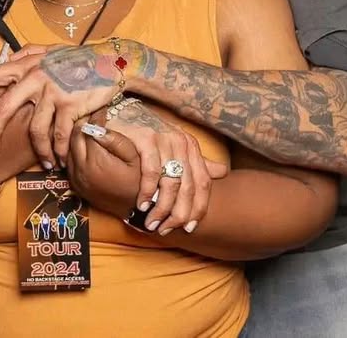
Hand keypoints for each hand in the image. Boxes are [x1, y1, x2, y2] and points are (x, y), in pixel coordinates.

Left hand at [0, 42, 130, 166]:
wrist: (111, 62)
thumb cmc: (79, 58)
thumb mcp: (51, 50)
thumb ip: (29, 53)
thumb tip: (9, 59)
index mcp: (28, 64)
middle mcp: (36, 76)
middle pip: (3, 108)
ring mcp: (53, 91)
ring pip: (35, 130)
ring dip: (38, 152)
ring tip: (44, 163)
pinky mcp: (70, 104)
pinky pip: (59, 135)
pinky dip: (59, 151)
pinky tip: (62, 159)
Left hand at [66, 121, 139, 218]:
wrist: (136, 211)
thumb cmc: (140, 181)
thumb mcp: (135, 157)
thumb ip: (115, 140)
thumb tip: (98, 126)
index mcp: (96, 161)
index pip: (87, 130)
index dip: (95, 117)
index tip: (102, 109)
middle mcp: (81, 170)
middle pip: (74, 137)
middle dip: (83, 123)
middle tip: (94, 114)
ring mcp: (76, 179)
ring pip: (68, 149)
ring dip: (77, 136)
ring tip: (91, 126)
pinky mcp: (76, 185)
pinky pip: (69, 161)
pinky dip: (75, 150)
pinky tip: (87, 145)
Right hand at [109, 102, 227, 233]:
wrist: (122, 116)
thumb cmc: (149, 137)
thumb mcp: (174, 149)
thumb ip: (196, 163)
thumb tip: (223, 172)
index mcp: (192, 147)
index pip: (203, 184)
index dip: (198, 208)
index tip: (188, 228)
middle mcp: (182, 142)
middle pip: (188, 187)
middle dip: (178, 214)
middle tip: (165, 229)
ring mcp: (165, 139)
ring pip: (171, 183)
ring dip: (161, 208)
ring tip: (152, 222)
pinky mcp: (146, 138)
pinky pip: (152, 172)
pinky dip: (148, 192)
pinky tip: (142, 204)